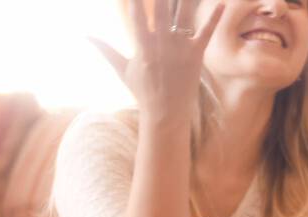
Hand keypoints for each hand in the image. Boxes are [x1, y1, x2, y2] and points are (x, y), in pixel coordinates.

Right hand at [90, 0, 223, 124]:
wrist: (166, 114)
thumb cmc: (143, 92)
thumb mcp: (122, 70)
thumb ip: (106, 49)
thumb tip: (85, 35)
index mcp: (143, 45)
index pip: (137, 14)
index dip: (137, 0)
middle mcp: (162, 43)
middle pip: (162, 10)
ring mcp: (180, 49)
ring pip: (184, 16)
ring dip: (187, 0)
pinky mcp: (196, 55)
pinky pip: (205, 33)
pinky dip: (214, 19)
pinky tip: (222, 4)